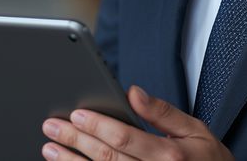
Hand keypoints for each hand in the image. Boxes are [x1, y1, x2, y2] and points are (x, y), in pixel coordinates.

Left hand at [41, 85, 233, 159]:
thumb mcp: (196, 130)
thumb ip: (163, 113)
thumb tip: (133, 92)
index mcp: (170, 154)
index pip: (125, 138)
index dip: (98, 126)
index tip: (76, 113)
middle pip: (107, 158)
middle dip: (76, 140)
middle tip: (51, 126)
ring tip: (50, 149)